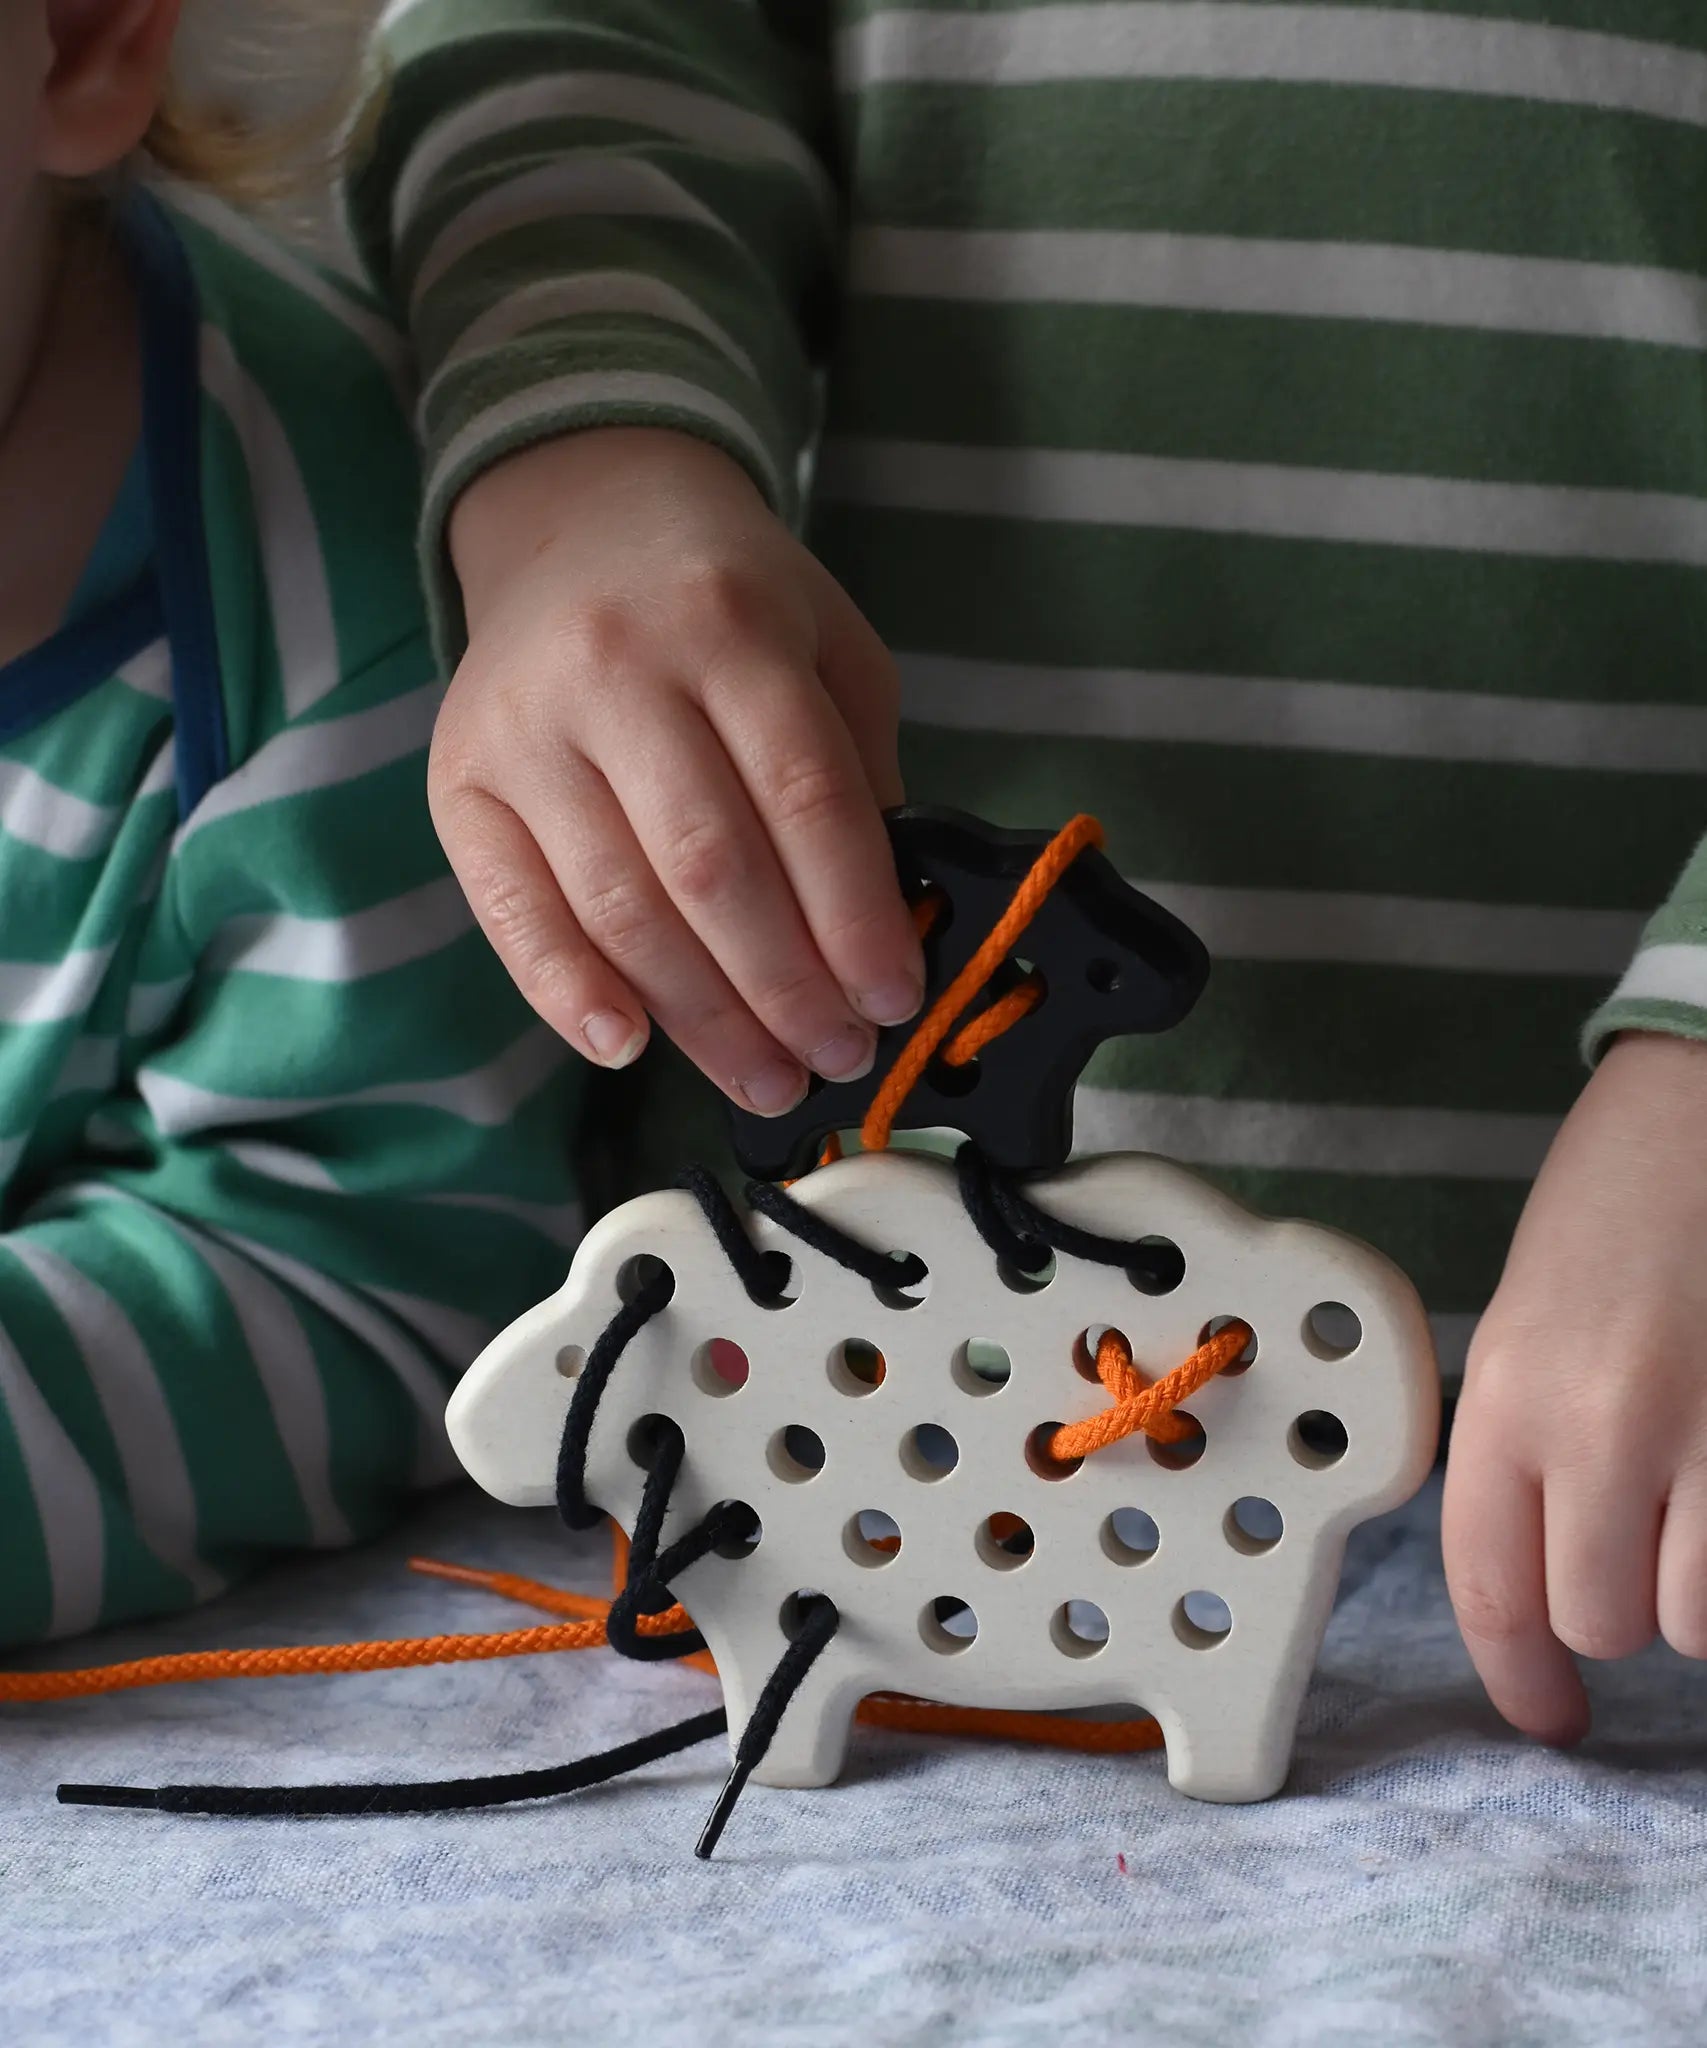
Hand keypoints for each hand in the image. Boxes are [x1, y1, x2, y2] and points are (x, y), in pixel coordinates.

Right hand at [437, 429, 923, 1113]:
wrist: (578, 516)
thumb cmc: (727, 602)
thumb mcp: (826, 644)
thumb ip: (859, 769)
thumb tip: (879, 930)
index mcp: (730, 624)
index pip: (806, 798)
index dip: (855, 916)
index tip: (893, 999)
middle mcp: (616, 670)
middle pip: (712, 867)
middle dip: (785, 988)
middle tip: (837, 1059)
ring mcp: (524, 727)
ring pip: (620, 904)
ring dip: (701, 1016)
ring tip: (766, 1078)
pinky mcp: (456, 778)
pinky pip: (511, 908)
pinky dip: (567, 991)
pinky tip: (628, 1047)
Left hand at [1443, 1030, 1706, 1741]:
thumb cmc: (1619, 1204)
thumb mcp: (1528, 1322)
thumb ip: (1525, 1447)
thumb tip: (1546, 1583)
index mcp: (1508, 1391)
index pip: (1490, 1584)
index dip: (1518, 1675)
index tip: (1551, 1717)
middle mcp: (1605, 1422)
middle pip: (1599, 1620)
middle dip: (1615, 1609)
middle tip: (1637, 1544)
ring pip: (1696, 1618)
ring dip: (1696, 1587)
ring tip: (1696, 1493)